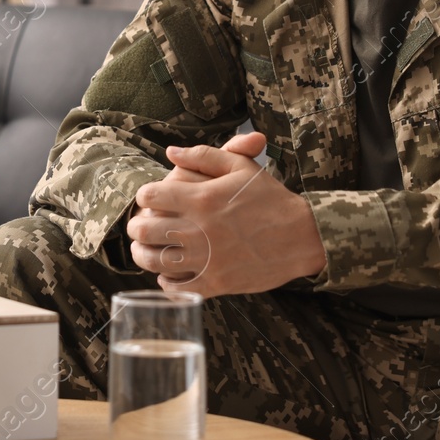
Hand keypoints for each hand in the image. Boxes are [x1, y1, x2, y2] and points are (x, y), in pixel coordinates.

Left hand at [127, 132, 326, 296]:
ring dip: (143, 255)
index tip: (149, 199)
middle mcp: (199, 229)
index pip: (150, 195)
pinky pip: (177, 287)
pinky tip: (168, 273)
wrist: (302, 236)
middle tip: (139, 227)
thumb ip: (203, 155)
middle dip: (137, 227)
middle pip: (145, 230)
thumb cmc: (270, 198)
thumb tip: (171, 152)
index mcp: (202, 199)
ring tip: (144, 250)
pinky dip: (166, 280)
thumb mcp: (240, 167)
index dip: (144, 196)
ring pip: (155, 260)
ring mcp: (207, 259)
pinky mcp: (216, 283)